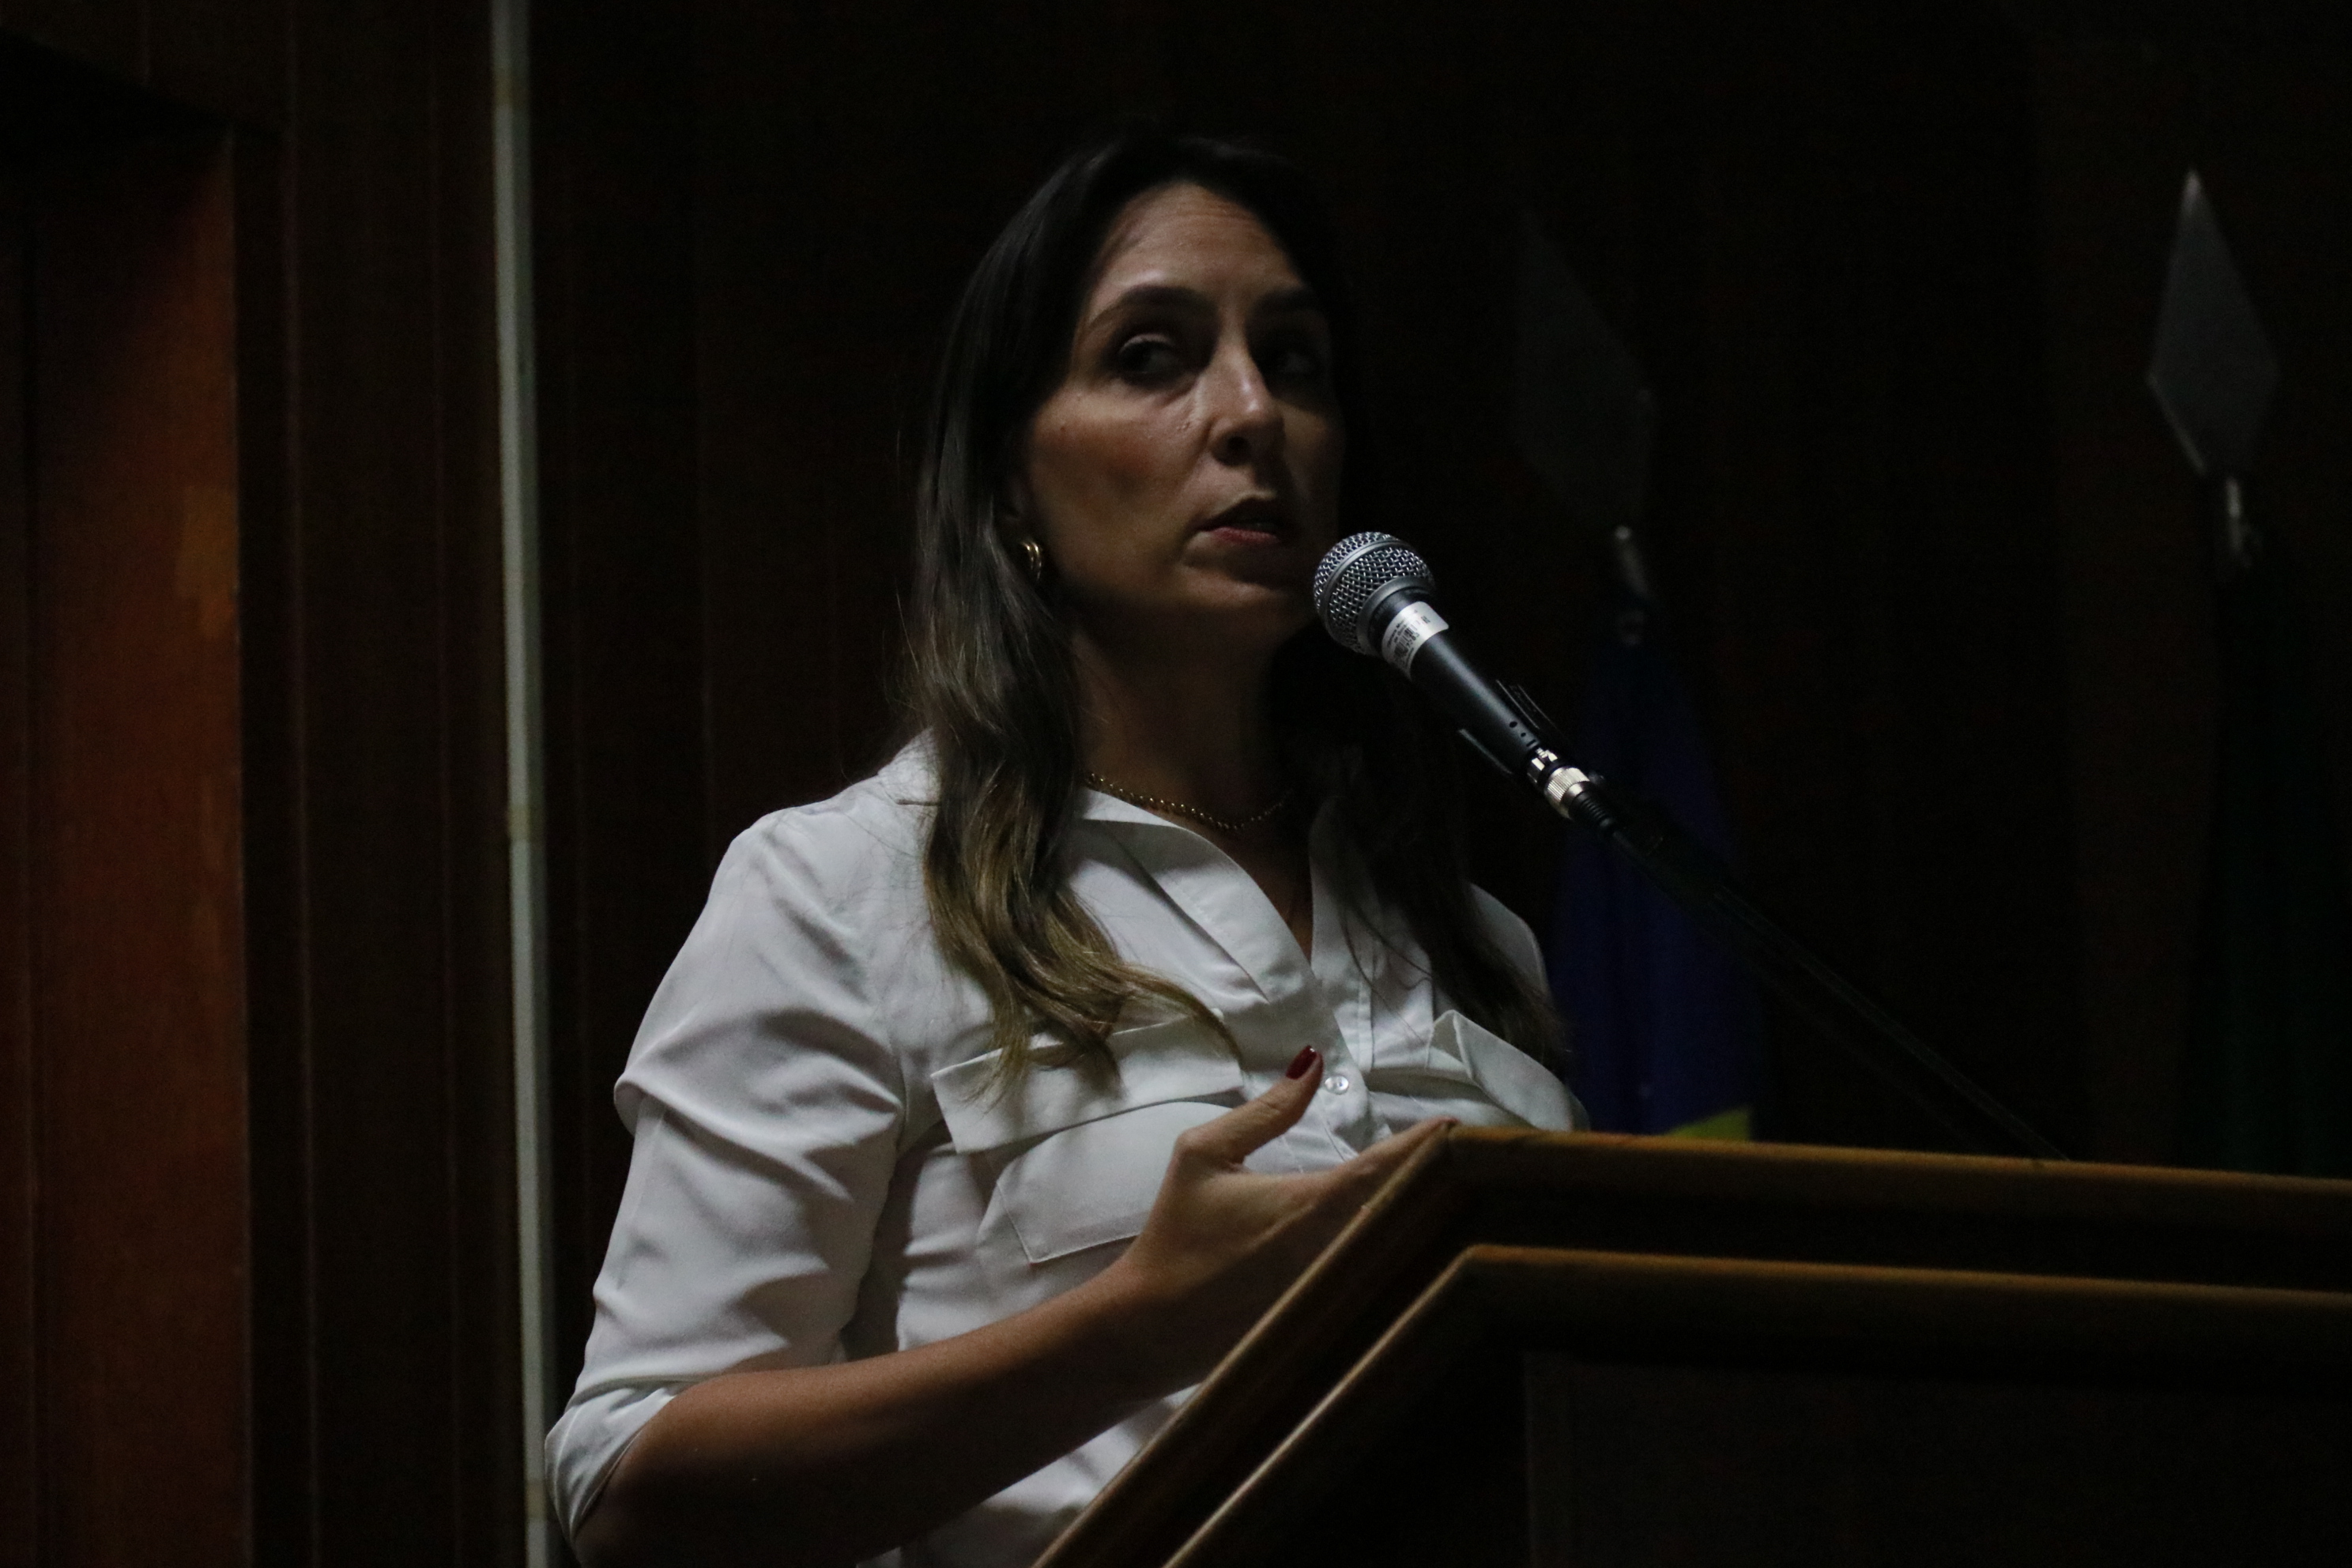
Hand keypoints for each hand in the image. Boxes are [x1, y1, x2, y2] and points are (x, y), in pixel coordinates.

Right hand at [1090, 1048, 1451, 1385]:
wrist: (1150, 1326)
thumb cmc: (1175, 1232)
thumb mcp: (1205, 1155)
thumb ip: (1267, 1110)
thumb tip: (1314, 1061)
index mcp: (1311, 1205)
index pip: (1385, 1167)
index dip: (1425, 1144)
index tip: (1456, 1126)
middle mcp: (1337, 1252)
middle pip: (1407, 1213)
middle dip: (1433, 1185)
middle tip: (1463, 1158)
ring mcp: (1338, 1295)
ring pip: (1397, 1252)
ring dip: (1419, 1224)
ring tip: (1446, 1196)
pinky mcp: (1332, 1326)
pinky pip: (1375, 1288)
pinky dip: (1393, 1265)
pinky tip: (1407, 1249)